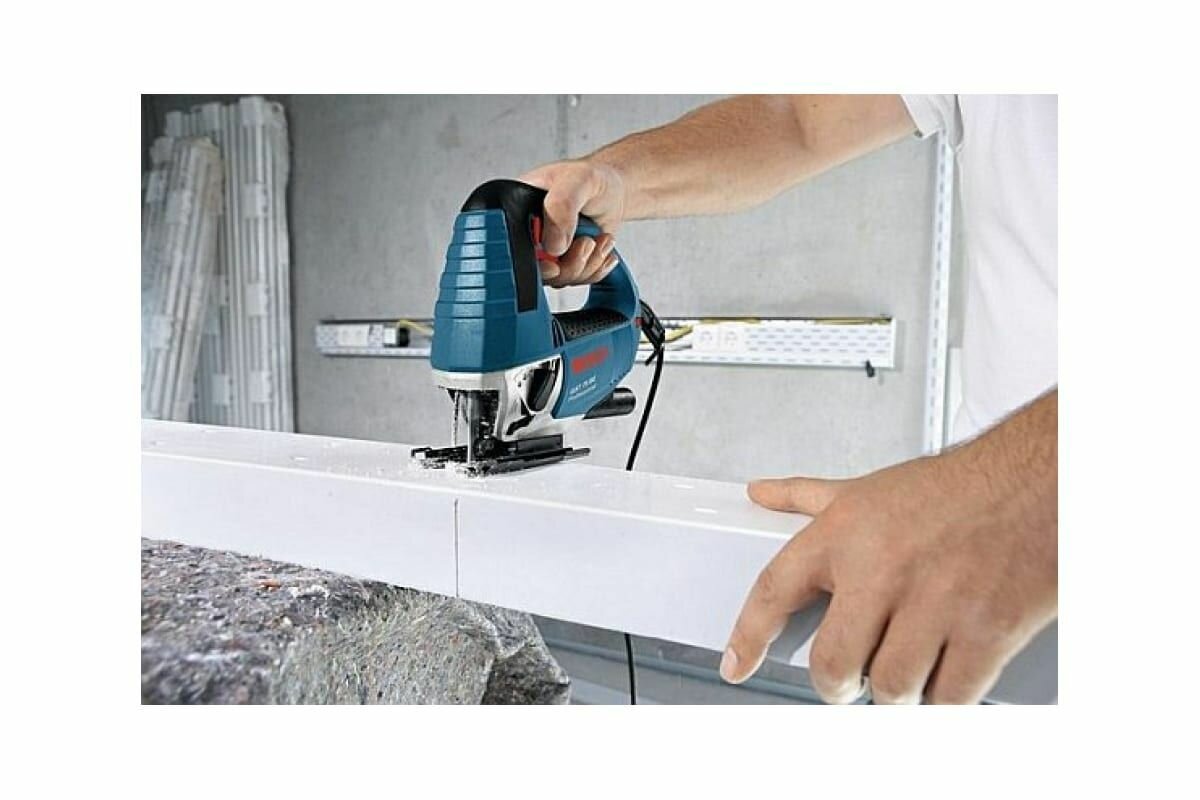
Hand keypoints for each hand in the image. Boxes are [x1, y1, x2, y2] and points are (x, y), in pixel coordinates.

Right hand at [519, 159, 626, 287]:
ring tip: (598, 238)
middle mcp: (528, 234)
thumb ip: (562, 206)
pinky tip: (602, 247)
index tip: (554, 264)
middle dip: (570, 264)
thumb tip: (553, 246)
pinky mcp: (565, 262)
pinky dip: (596, 268)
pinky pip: (579, 280)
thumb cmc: (591, 177)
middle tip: (587, 242)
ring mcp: (547, 251)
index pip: (510, 246)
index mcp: (517, 210)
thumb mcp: (577, 180)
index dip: (532, 262)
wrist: (612, 189)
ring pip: (561, 278)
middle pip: (537, 271)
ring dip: (588, 263)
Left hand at [720, 425, 1057, 703]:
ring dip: (893, 692)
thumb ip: (807, 496)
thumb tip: (763, 493)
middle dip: (837, 682)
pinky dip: (941, 699)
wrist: (1037, 480)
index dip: (748, 636)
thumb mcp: (868, 488)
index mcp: (844, 533)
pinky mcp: (984, 633)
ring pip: (890, 687)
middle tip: (847, 680)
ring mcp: (934, 604)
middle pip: (833, 662)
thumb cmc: (957, 487)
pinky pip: (947, 696)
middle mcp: (882, 570)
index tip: (737, 663)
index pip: (774, 591)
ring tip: (902, 670)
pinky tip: (942, 678)